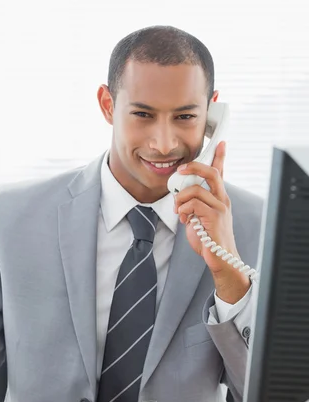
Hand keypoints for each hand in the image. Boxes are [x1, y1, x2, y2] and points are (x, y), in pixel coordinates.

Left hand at [174, 141, 249, 302]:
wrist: (220, 258)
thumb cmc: (209, 240)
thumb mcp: (198, 218)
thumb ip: (193, 205)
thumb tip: (180, 197)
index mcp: (219, 198)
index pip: (221, 172)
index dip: (220, 156)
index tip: (221, 142)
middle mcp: (222, 200)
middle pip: (211, 172)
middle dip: (194, 167)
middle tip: (181, 170)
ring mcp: (220, 207)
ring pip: (195, 190)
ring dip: (181, 199)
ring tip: (179, 211)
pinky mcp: (214, 217)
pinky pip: (193, 203)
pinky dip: (184, 209)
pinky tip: (185, 219)